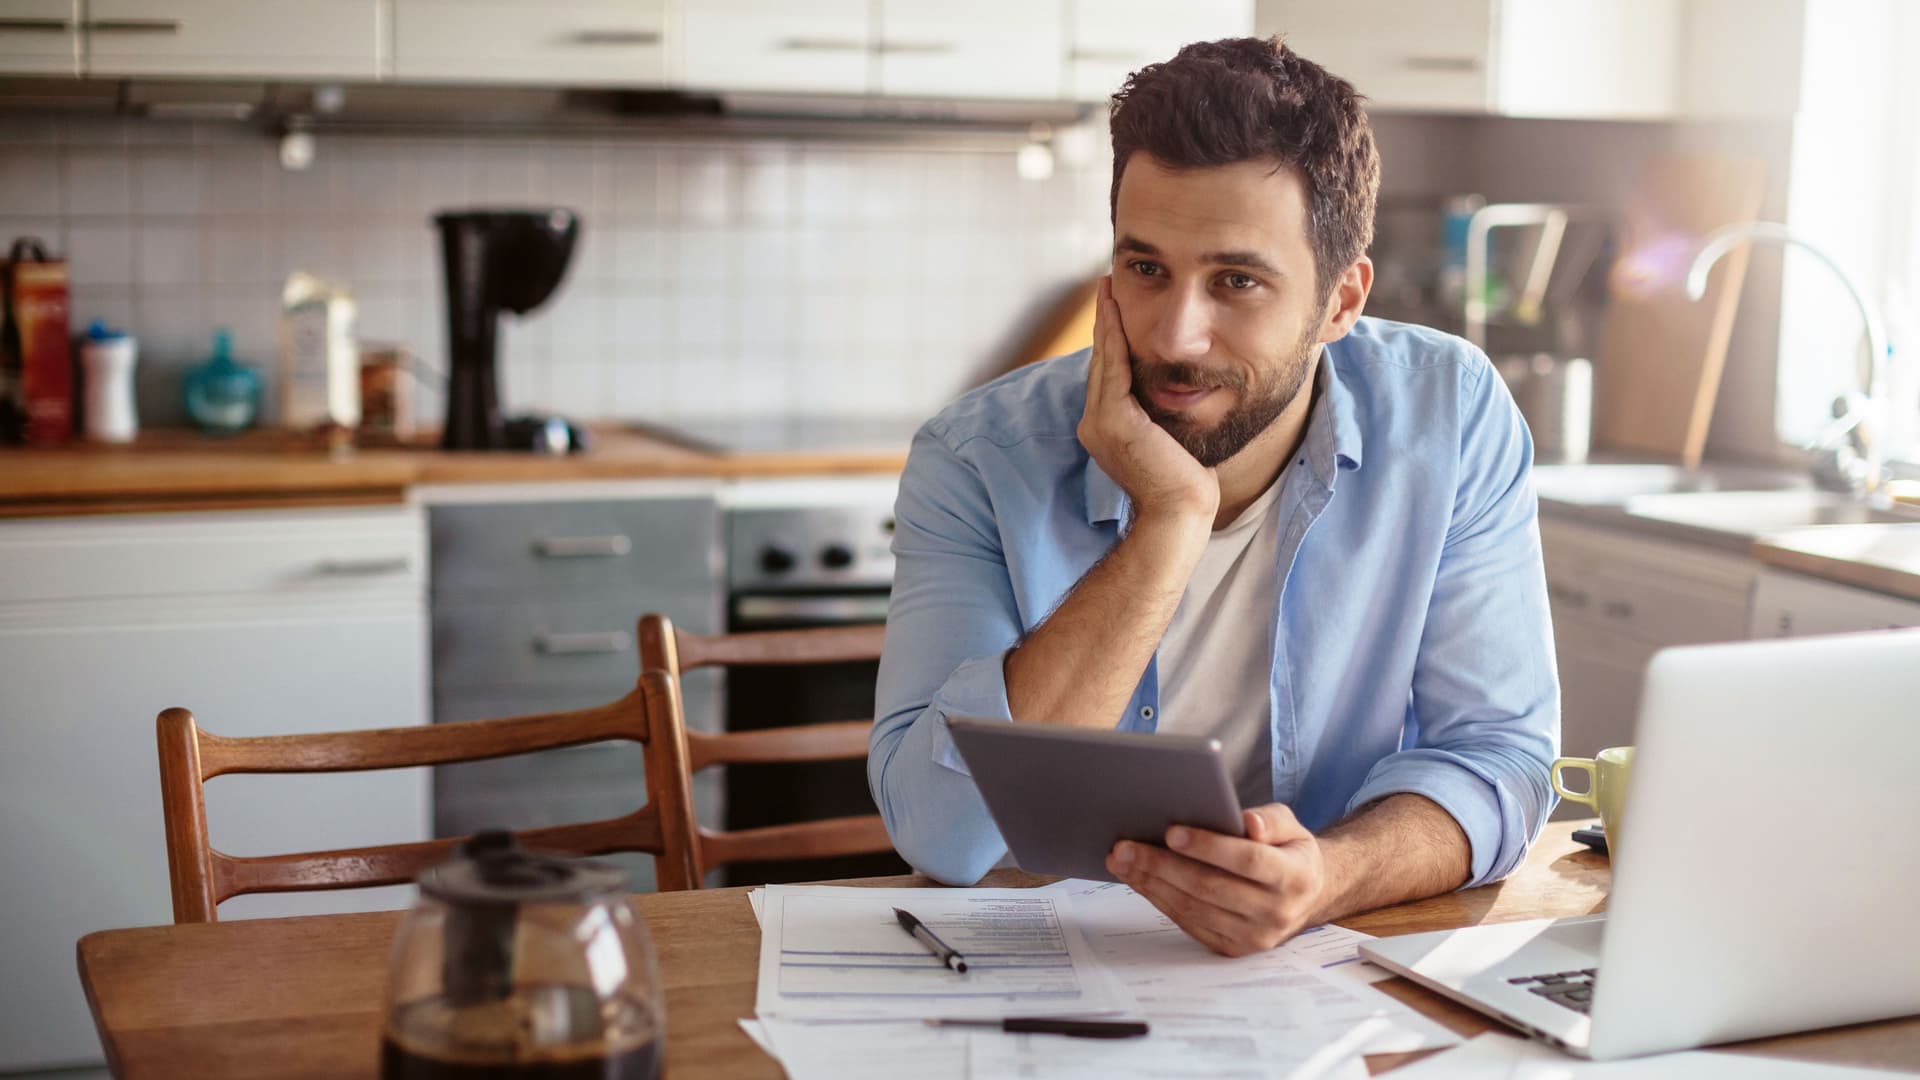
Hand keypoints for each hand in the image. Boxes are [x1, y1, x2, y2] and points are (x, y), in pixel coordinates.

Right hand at [1076, 277, 1219, 523]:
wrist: (1180, 512)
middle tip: (1105, 286)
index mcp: (1106, 429)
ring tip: (1106, 288)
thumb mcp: (1171, 438)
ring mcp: (1099, 422)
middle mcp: (1094, 423)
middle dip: (1103, 322)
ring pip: (1103, 359)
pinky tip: (1114, 310)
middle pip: (1100, 361)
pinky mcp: (1111, 420)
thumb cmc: (1186, 483)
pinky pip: (1112, 366)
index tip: (1115, 309)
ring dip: (1105, 320)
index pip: (1108, 375)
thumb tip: (1180, 389)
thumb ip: (1162, 414)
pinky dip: (1112, 335)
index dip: (1110, 340)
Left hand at [1104, 804, 1327, 956]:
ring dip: (1151, 883)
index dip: (1208, 846)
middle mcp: (1276, 912)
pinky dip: (1160, 900)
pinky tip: (1138, 879)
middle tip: (1124, 846)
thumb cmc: (1288, 851)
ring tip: (1121, 860)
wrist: (1307, 896)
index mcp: (1293, 876)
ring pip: (1194, 908)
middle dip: (1162, 865)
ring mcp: (1254, 937)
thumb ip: (1271, 819)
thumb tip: (1248, 823)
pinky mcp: (1233, 949)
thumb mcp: (1291, 826)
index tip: (1171, 832)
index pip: (1247, 860)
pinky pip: (1189, 923)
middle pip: (1210, 887)